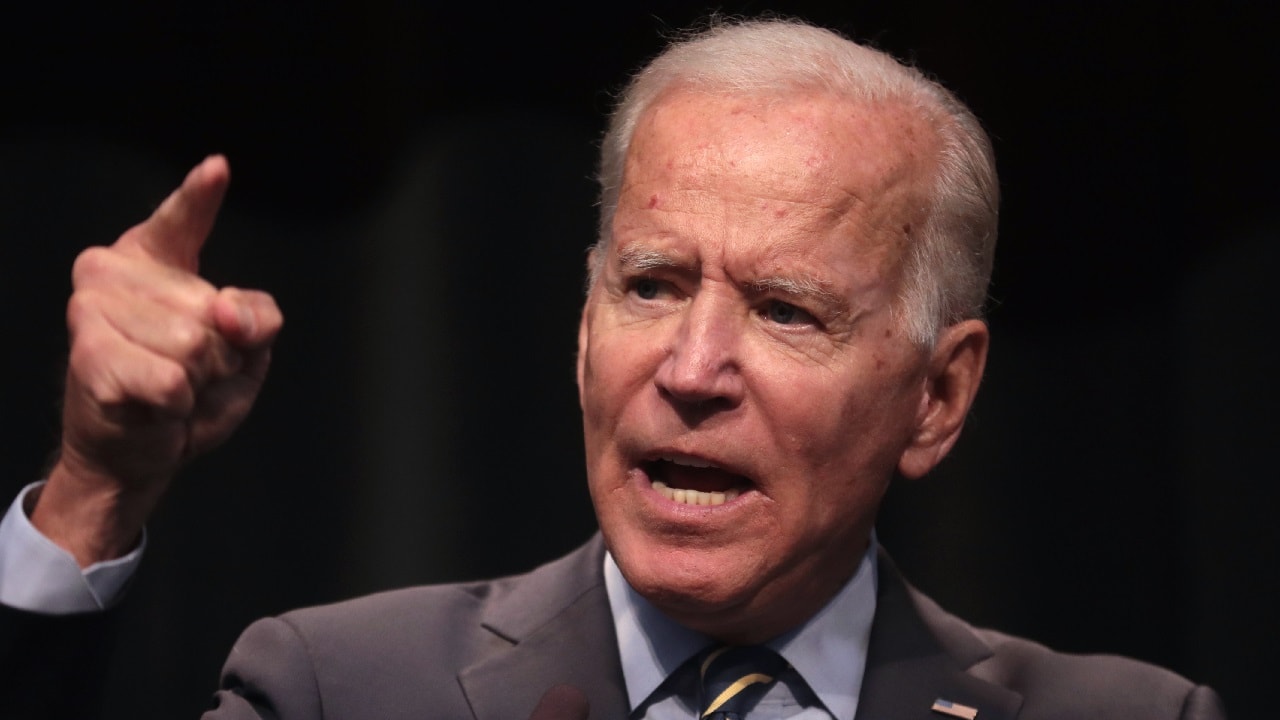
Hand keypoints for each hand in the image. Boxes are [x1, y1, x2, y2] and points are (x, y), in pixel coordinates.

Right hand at [30, 156, 282, 566]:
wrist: (143, 450)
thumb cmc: (189, 391)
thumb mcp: (246, 351)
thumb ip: (258, 318)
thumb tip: (228, 313)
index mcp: (152, 259)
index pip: (181, 220)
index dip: (199, 196)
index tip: (217, 169)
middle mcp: (112, 271)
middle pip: (213, 309)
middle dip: (220, 354)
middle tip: (189, 371)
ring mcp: (93, 309)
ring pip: (194, 345)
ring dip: (197, 380)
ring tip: (171, 386)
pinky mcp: (89, 354)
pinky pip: (171, 379)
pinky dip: (178, 403)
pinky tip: (154, 404)